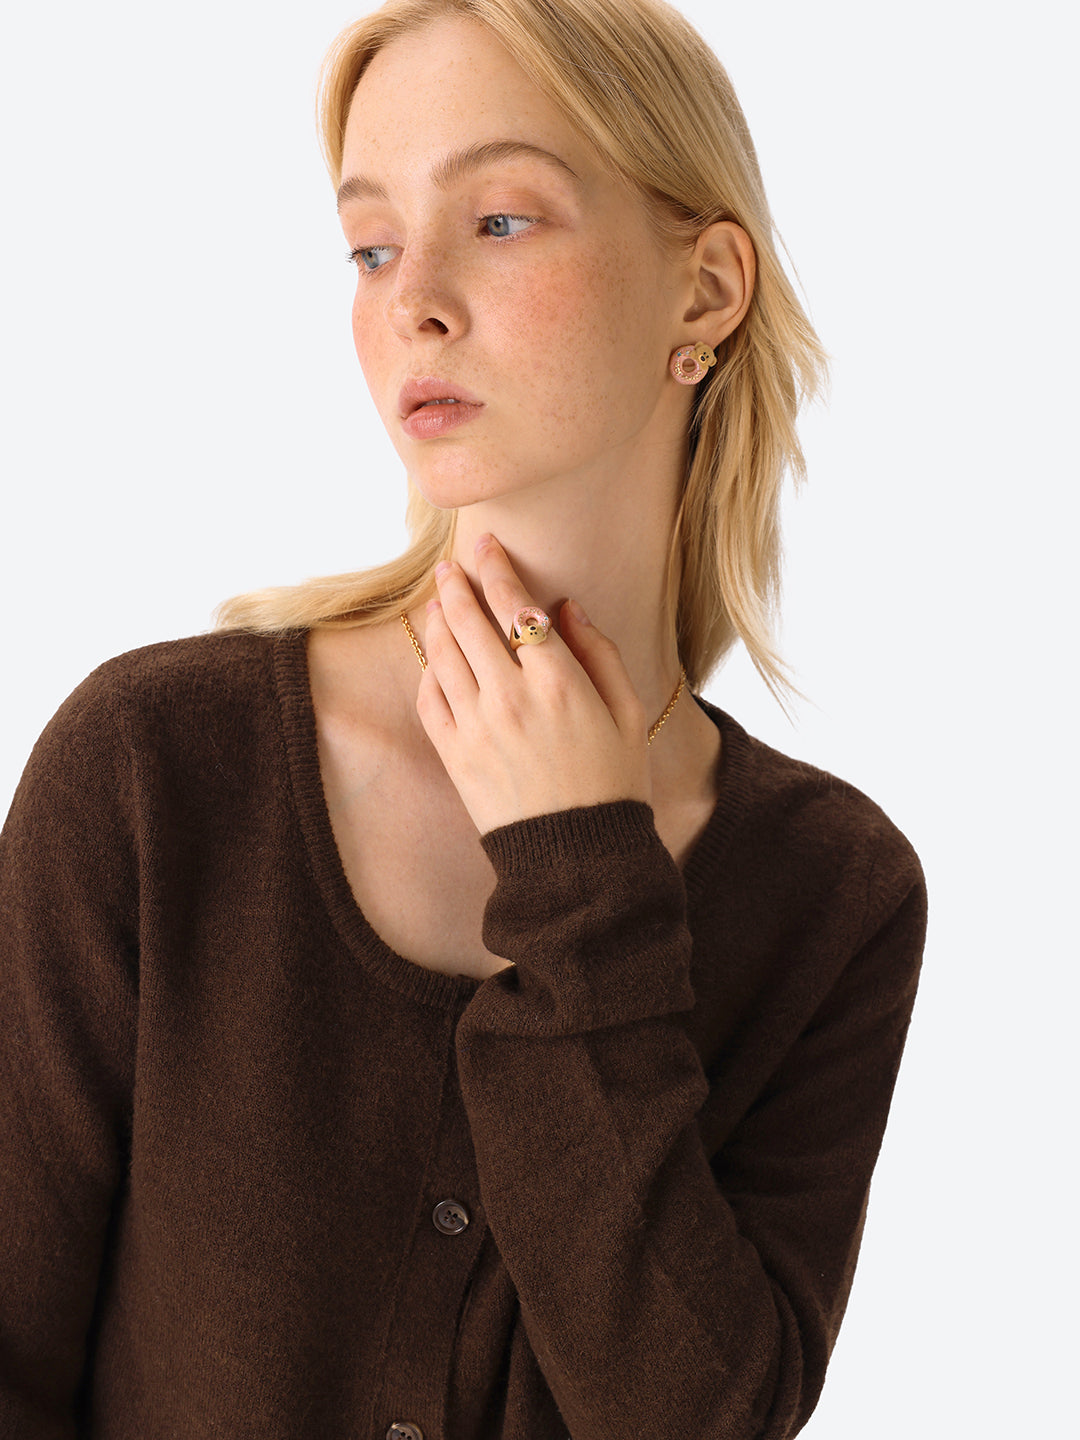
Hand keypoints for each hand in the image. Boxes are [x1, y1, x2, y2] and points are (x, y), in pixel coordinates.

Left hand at [416, 534, 651, 834]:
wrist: (577, 857)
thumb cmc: (614, 784)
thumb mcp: (628, 714)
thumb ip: (600, 653)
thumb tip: (566, 608)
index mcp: (559, 683)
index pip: (516, 607)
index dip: (497, 569)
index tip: (487, 545)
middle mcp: (511, 698)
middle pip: (469, 622)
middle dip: (456, 585)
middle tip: (451, 566)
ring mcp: (477, 727)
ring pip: (443, 655)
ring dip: (436, 620)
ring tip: (437, 600)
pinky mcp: (455, 755)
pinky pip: (431, 699)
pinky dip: (429, 671)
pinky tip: (436, 659)